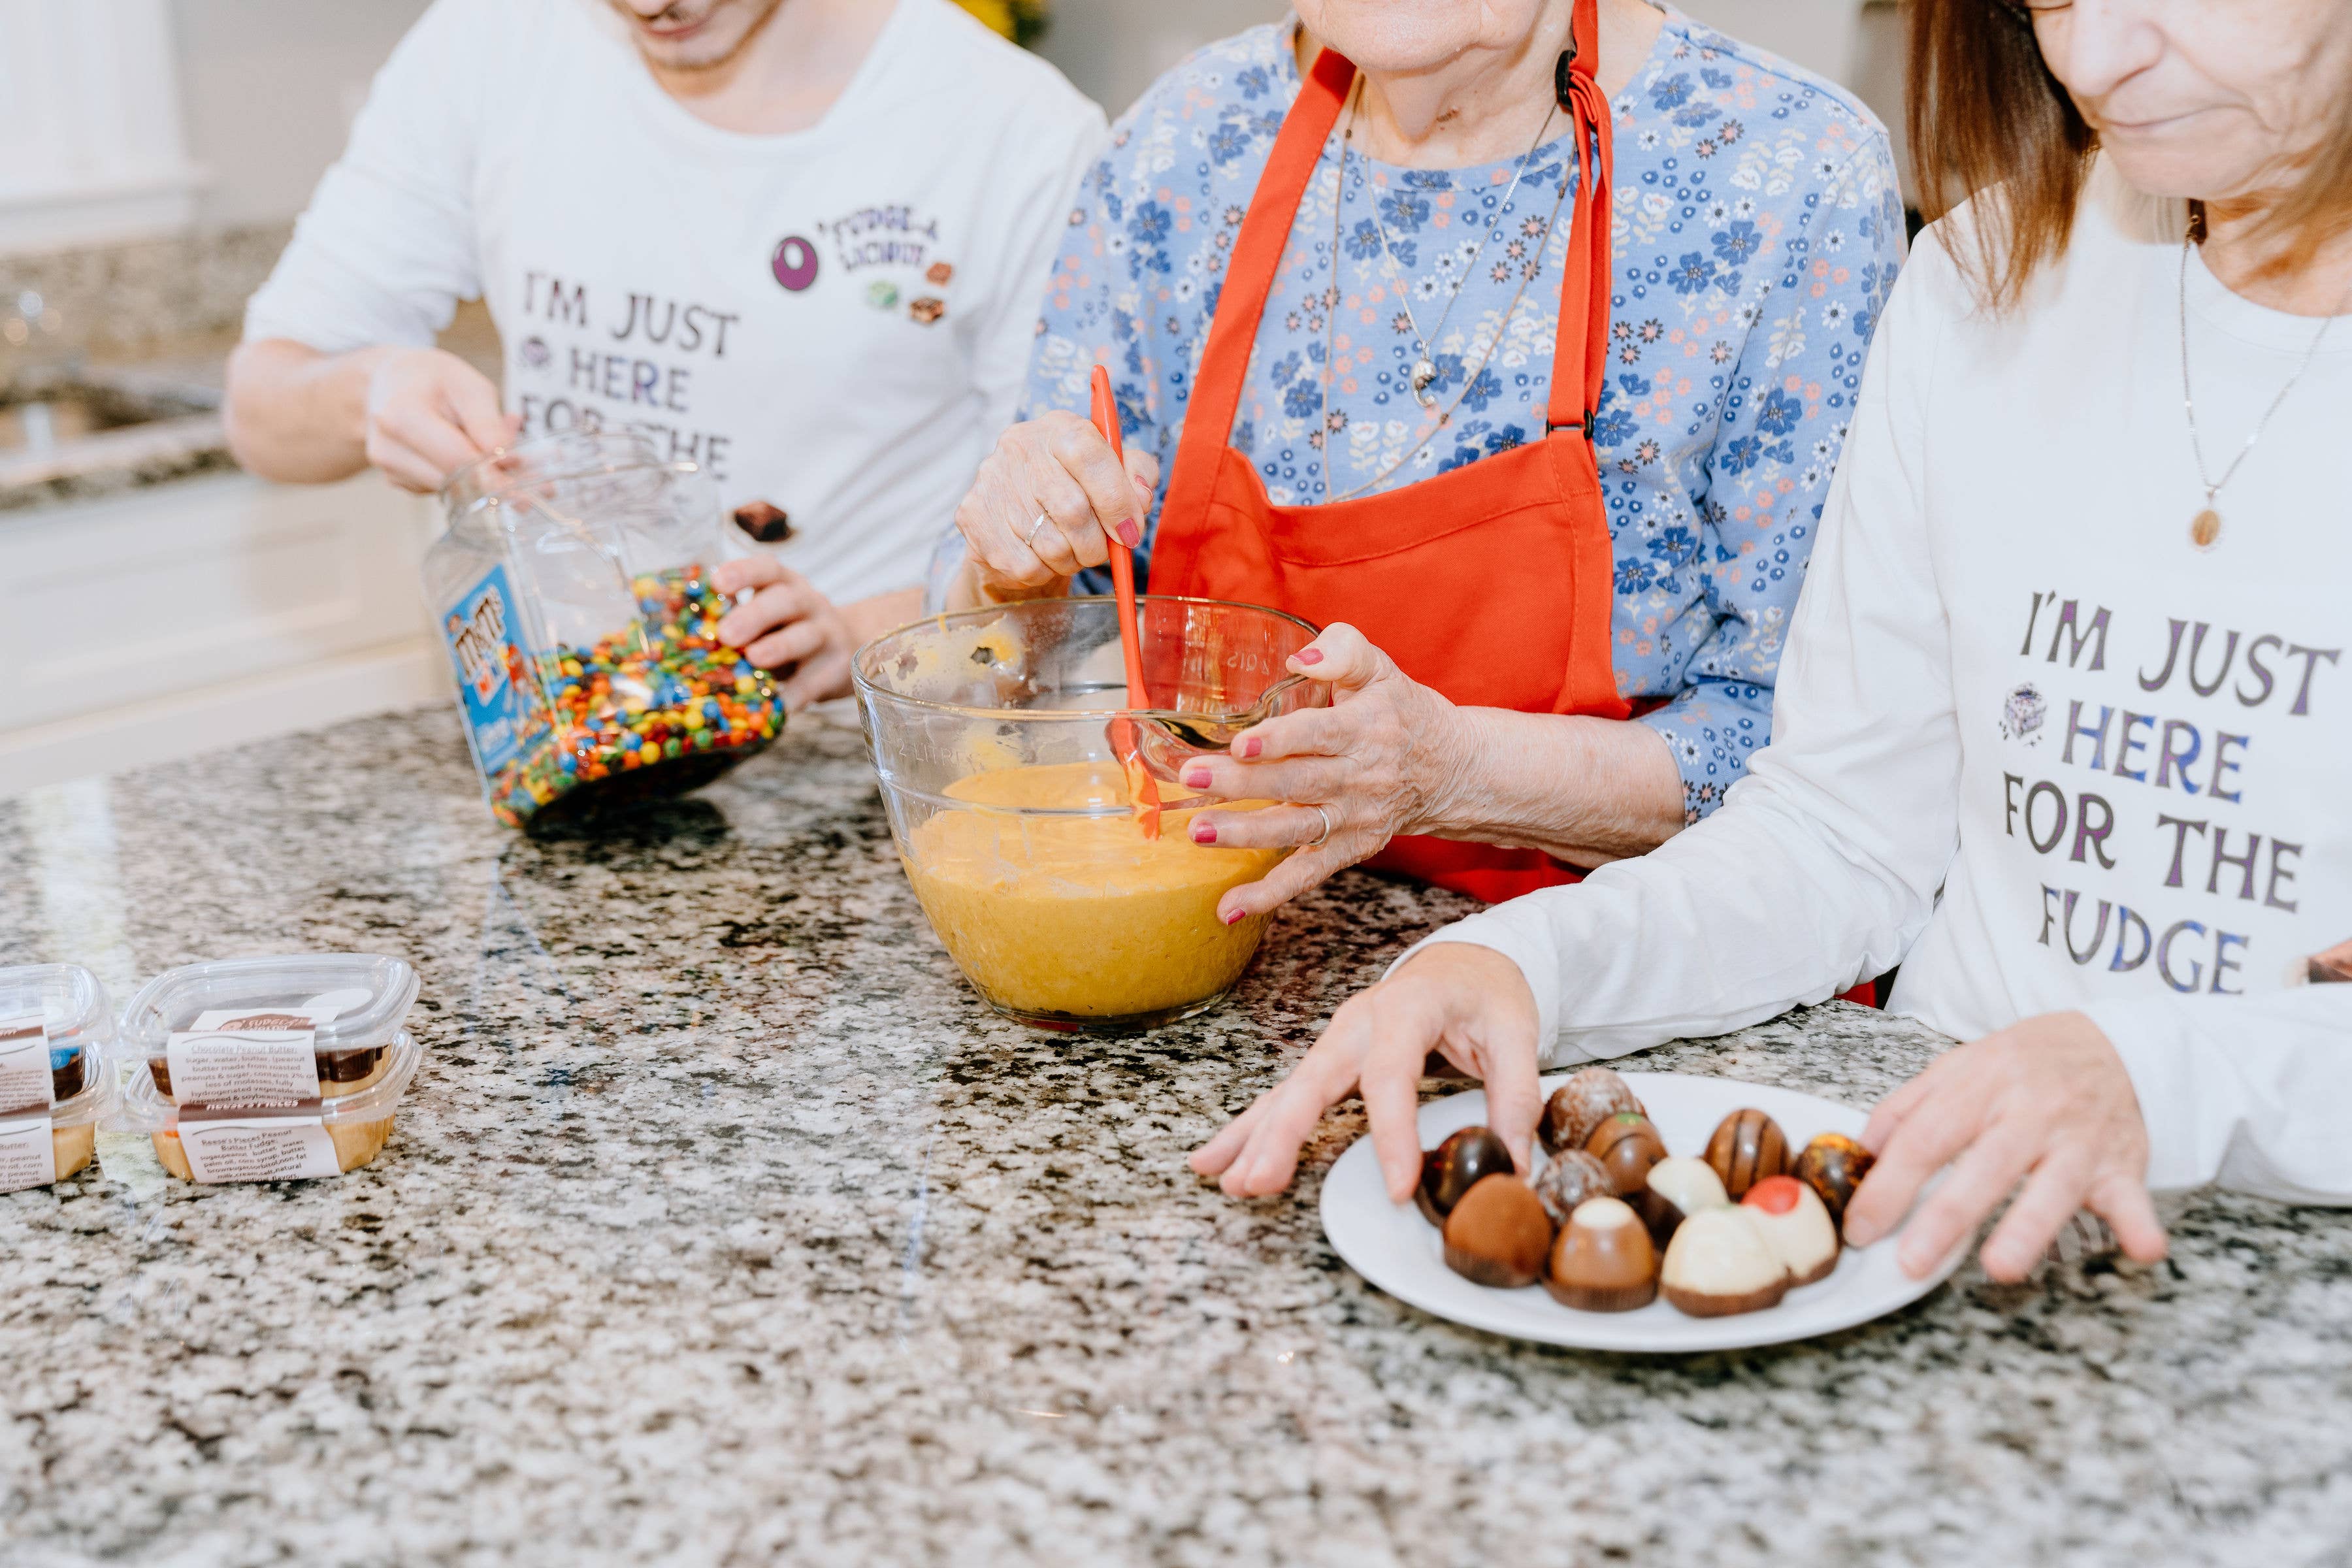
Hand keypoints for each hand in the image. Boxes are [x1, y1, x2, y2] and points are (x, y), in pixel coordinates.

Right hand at [361, 348, 518, 491]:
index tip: (529, 490)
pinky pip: (442, 491)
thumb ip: (489, 424)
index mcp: (403, 417)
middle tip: (524, 472)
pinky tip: (464, 452)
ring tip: (487, 444)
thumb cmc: (434, 379)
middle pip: (454, 482)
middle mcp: (388, 449)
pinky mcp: (397, 481)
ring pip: (451, 491)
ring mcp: (389, 469)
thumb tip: (509, 462)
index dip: (496, 476)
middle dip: (493, 480)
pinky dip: (462, 479)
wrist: (393, 380)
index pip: (457, 461)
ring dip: (479, 478)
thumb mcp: (469, 387)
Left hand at [711, 556, 855, 707]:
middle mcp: (809, 603)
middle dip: (755, 615)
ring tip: (755, 658)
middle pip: (786, 600)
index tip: (717, 583)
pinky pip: (818, 679)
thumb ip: (734, 620)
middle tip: (726, 634)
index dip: (743, 573)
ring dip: (780, 646)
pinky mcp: (839, 666)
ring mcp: (828, 633)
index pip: (767, 569)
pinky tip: (780, 703)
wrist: (844, 650)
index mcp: (785, 584)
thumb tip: (685, 634)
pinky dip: (798, 692)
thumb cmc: (787, 632)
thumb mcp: (765, 618)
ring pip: (807, 635)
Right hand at [952, 411, 1159, 599]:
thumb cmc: (1076, 490)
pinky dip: (1044, 572)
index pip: (1089, 454)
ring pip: (1051, 545)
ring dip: (1072, 560)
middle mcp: (1020, 448)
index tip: (1129, 531)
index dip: (1116, 500)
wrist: (1018, 515)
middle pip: (1073, 509)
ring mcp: (992, 482)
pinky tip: (1043, 558)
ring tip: (1071, 551)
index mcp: (1060, 428)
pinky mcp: (973, 518)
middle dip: (1097, 543)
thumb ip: (1138, 475)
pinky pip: (1025, 565)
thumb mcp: (1115, 471)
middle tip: (1101, 550)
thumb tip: (1140, 499)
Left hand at [1178, 623, 1466, 922]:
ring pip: (1296, 830)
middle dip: (1242, 784)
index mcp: (1364, 729)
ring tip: (1199, 832)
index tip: (1242, 742)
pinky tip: (1229, 907)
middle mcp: (1359, 778)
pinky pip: (1308, 874)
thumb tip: (1302, 656)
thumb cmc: (1400, 711)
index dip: (1281, 740)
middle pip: (1296, 783)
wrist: (1448, 768)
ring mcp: (1353, 818)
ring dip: (1246, 835)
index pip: (1319, 735)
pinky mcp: (1349, 849)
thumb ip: (1343, 651)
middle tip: (1194, 779)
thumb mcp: (1380, 668)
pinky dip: (1269, 894)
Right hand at [1189, 943, 1539, 1199]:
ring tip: (1225, 1179)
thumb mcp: (1517, 1034)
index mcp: (1407, 1007)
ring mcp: (1336, 1039)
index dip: (1392, 1133)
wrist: (1466, 961)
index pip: (1392, 1076)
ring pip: (1287, 1090)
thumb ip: (1515, 1098)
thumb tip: (1513, 1165)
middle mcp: (1359, 1021)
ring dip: (1254, 1135)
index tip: (1399, 1188)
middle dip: (1283, 1133)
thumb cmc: (1487, 994)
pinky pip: (1284, 1096)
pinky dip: (1251, 1128)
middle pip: (1314, 1079)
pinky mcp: (1329, 1060)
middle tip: (1260, 1181)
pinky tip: (1217, 1161)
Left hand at [1843, 1011, 2168, 1282]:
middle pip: (1985, 1164)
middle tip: (1912, 1261)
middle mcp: (2031, 1111)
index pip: (1926, 1137)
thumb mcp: (1958, 1067)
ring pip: (2054, 1185)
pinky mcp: (2124, 1163)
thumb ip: (1906, 1107)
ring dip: (2029, 1227)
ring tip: (2000, 1268)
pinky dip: (2140, 1224)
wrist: (2111, 1043)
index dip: (1889, 1184)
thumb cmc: (2024, 1065)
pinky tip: (2140, 1248)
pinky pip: (2134, 1196)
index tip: (1861, 1228)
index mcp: (1981, 1085)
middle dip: (1947, 1215)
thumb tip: (1862, 1152)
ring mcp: (2080, 1138)